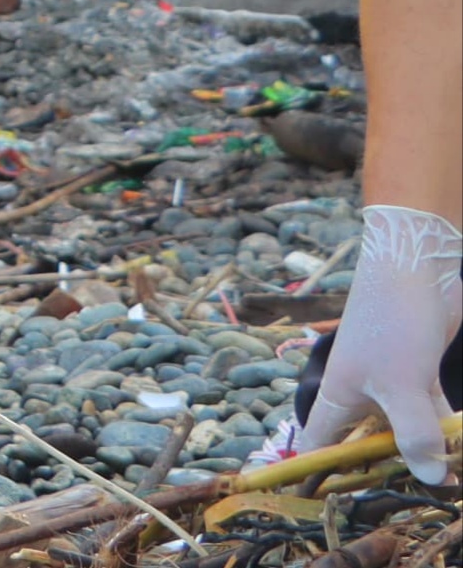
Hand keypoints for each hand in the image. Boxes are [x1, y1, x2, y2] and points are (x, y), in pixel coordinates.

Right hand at [302, 205, 459, 483]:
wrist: (418, 265)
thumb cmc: (392, 322)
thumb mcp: (402, 385)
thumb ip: (416, 434)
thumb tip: (432, 479)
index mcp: (338, 394)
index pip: (318, 443)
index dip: (316, 472)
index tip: (325, 500)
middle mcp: (362, 390)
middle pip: (368, 441)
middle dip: (388, 468)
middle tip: (414, 493)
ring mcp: (393, 379)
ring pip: (407, 427)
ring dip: (429, 448)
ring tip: (451, 476)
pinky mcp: (422, 369)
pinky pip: (433, 410)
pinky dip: (448, 426)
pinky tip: (462, 440)